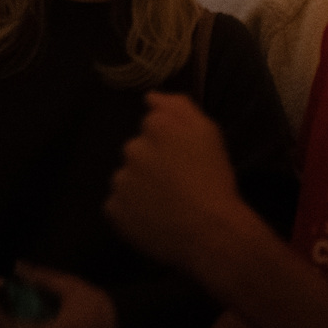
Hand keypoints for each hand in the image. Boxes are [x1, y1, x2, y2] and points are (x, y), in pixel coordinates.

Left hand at [106, 92, 252, 273]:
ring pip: (126, 177)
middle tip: (175, 182)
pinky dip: (131, 210)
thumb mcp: (208, 133)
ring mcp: (121, 180)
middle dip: (151, 162)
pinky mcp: (114, 209)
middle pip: (137, 150)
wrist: (209, 231)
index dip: (169, 143)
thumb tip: (151, 97)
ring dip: (139, 186)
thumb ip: (179, 107)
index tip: (184, 159)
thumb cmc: (214, 179)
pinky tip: (152, 217)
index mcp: (156, 127)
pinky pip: (118, 204)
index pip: (153, 125)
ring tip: (165, 202)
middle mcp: (133, 149)